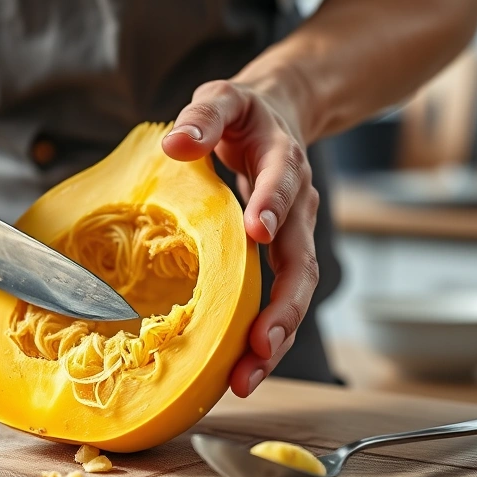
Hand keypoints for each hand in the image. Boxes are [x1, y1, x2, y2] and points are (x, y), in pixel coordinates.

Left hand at [162, 79, 319, 397]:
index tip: (259, 232)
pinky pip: (280, 300)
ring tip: (249, 376)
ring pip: (296, 291)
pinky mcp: (283, 255)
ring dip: (276, 334)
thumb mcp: (222, 100)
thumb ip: (203, 117)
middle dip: (283, 304)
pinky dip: (264, 336)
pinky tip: (242, 370)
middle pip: (301, 259)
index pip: (283, 181)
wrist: (280, 114)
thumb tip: (175, 144)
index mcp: (282, 158)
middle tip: (260, 343)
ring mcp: (295, 232)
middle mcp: (298, 201)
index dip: (273, 205)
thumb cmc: (242, 113)